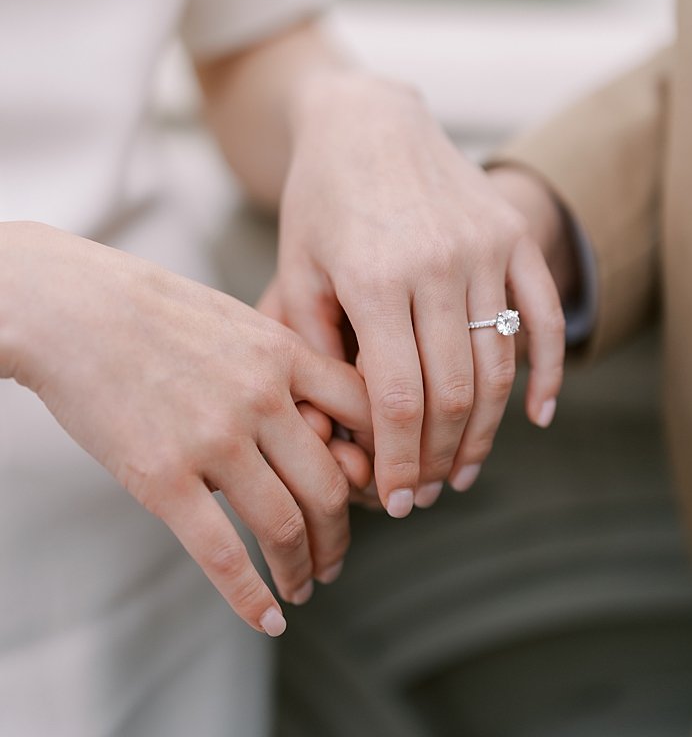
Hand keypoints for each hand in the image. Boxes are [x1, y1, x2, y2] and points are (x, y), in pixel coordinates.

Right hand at [0, 222, 368, 634]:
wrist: (70, 309)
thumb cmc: (157, 313)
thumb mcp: (243, 322)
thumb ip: (288, 368)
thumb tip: (327, 422)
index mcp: (288, 355)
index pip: (368, 417)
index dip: (384, 464)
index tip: (381, 495)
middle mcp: (263, 399)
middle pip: (332, 485)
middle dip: (342, 534)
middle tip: (338, 559)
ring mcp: (215, 440)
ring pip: (288, 524)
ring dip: (304, 566)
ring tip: (305, 585)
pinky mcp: (163, 477)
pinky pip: (222, 552)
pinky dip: (252, 595)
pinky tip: (269, 618)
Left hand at [262, 74, 565, 516]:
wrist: (370, 122)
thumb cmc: (321, 204)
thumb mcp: (297, 273)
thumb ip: (314, 351)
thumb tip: (338, 439)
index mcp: (372, 279)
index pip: (397, 397)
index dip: (402, 460)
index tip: (399, 500)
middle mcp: (436, 264)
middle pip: (454, 391)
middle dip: (443, 456)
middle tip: (432, 493)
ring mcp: (484, 248)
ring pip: (500, 364)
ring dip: (489, 428)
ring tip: (469, 468)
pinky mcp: (514, 236)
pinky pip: (545, 316)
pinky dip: (547, 372)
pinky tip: (538, 416)